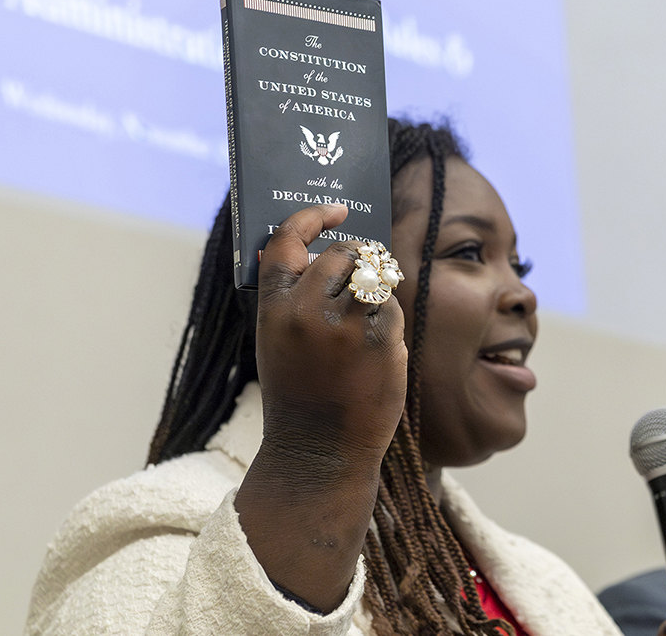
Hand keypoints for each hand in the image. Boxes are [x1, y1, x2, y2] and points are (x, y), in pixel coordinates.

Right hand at [255, 203, 407, 459]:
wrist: (317, 455)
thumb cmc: (301, 397)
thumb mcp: (279, 342)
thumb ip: (295, 300)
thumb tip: (325, 256)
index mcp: (273, 308)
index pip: (286, 242)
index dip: (311, 217)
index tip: (336, 210)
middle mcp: (305, 310)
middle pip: (344, 253)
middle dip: (360, 258)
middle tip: (364, 275)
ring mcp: (344, 325)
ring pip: (373, 276)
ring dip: (377, 288)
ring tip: (368, 318)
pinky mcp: (379, 340)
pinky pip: (392, 308)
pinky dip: (388, 321)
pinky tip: (378, 348)